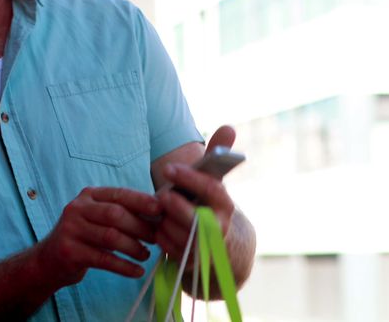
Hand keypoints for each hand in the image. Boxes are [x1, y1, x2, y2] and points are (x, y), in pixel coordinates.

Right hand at [34, 187, 161, 287]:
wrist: (49, 260)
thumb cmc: (84, 237)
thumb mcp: (98, 218)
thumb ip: (122, 212)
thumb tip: (159, 213)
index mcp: (88, 195)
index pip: (119, 194)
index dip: (141, 201)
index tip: (160, 210)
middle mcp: (77, 208)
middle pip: (115, 214)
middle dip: (140, 227)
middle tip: (156, 238)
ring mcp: (71, 229)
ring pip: (110, 236)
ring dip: (134, 247)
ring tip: (146, 255)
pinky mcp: (69, 252)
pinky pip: (103, 259)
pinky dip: (124, 266)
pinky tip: (137, 271)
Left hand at [155, 126, 237, 260]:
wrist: (218, 246)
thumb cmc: (208, 204)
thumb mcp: (213, 181)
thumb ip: (217, 155)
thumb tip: (229, 127)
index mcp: (225, 205)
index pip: (211, 189)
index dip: (190, 178)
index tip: (169, 168)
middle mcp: (218, 228)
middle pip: (192, 217)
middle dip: (174, 205)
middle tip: (161, 194)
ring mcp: (204, 248)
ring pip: (175, 231)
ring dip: (163, 219)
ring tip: (162, 209)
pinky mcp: (189, 261)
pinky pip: (166, 245)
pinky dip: (159, 233)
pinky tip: (161, 225)